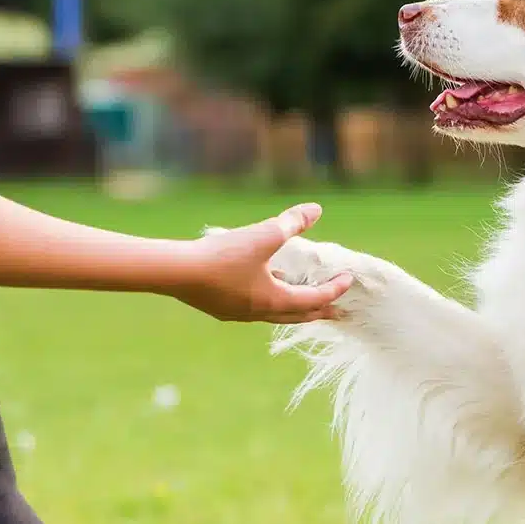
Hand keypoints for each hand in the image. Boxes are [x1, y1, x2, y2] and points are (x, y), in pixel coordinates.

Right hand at [175, 204, 353, 323]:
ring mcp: (238, 314)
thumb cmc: (222, 256)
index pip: (314, 299)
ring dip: (293, 305)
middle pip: (298, 315)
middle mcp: (259, 313)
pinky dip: (269, 299)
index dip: (335, 289)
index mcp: (275, 300)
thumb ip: (291, 223)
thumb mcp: (263, 235)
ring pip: (275, 313)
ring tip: (303, 296)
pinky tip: (263, 285)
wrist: (176, 272)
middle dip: (320, 310)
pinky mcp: (221, 308)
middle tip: (338, 311)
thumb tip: (316, 210)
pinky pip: (255, 307)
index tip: (348, 280)